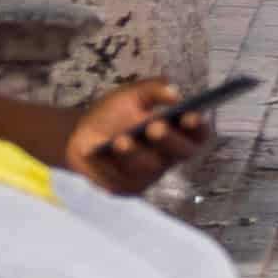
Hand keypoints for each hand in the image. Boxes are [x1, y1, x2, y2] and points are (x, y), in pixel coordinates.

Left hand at [63, 81, 210, 197]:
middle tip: (156, 127)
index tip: (190, 116)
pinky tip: (93, 153)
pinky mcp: (123, 187)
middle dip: (170, 139)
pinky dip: (104, 162)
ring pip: (147, 166)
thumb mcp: (132, 95)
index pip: (197, 133)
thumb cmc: (113, 115)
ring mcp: (147, 175)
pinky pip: (117, 177)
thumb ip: (152, 90)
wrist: (79, 135)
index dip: (198, 127)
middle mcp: (167, 157)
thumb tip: (173, 93)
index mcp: (177, 133)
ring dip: (134, 153)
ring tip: (121, 141)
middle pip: (181, 152)